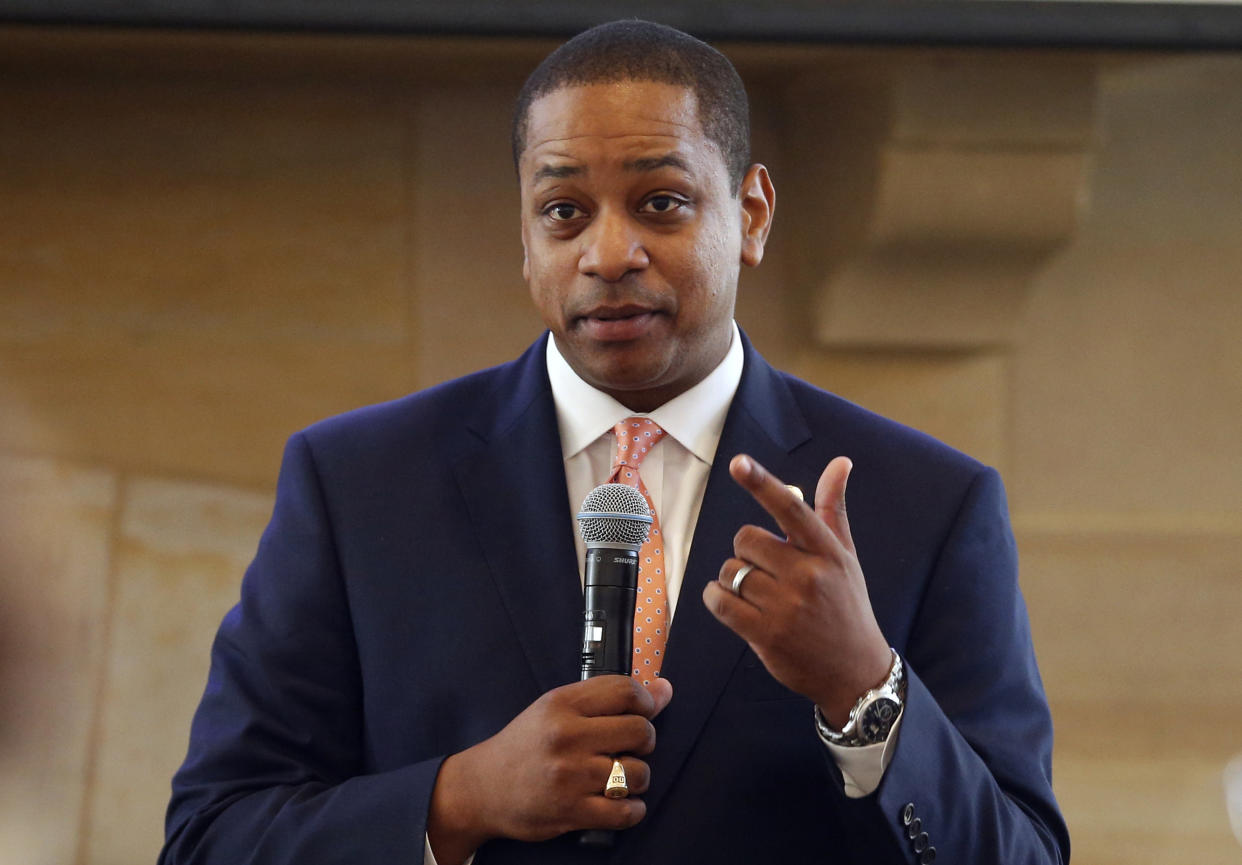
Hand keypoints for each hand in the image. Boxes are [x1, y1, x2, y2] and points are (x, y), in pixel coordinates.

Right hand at [427, 675, 672, 863]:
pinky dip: (633, 810)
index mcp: (562, 703)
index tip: (643, 711)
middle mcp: (566, 736)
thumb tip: (664, 690)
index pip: (625, 690)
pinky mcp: (571, 811)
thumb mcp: (557, 709)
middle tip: (631, 747)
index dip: (646, 701)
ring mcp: (569, 775)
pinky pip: (624, 811)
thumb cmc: (525, 745)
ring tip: (623, 777)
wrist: (482, 788)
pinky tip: (623, 803)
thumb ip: (608, 699)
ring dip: (638, 778)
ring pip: (637, 772)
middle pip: (640, 731)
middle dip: (645, 741)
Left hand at [702, 454, 891, 727]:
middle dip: (746, 552)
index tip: (739, 462)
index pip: (791, 509)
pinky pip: (720, 601)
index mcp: (827, 551)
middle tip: (765, 571)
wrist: (856, 671)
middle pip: (746, 539)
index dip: (762, 483)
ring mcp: (787, 606)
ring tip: (755, 594)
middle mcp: (808, 575)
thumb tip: (840, 462)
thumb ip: (833, 509)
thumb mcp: (845, 557)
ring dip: (731, 579)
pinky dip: (715, 598)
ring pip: (730, 570)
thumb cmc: (846, 606)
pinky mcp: (766, 634)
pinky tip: (729, 602)